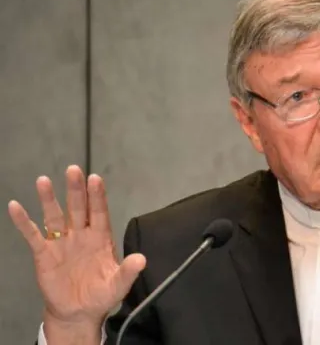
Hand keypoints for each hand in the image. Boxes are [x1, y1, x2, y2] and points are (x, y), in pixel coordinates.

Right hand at [8, 165, 145, 331]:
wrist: (78, 313)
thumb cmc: (101, 295)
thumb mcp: (118, 285)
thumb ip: (128, 272)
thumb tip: (141, 259)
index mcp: (101, 238)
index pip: (99, 212)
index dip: (97, 196)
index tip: (95, 178)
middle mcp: (81, 234)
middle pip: (78, 208)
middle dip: (76, 189)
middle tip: (73, 169)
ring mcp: (62, 242)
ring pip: (55, 216)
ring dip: (49, 199)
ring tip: (43, 181)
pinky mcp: (44, 254)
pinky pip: (32, 235)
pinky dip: (23, 221)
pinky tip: (15, 206)